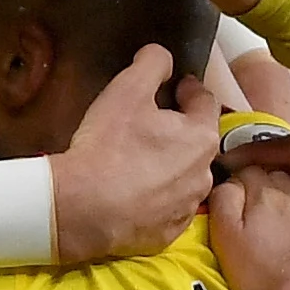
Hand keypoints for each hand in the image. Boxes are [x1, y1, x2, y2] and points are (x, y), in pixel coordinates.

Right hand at [50, 45, 220, 262]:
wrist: (84, 209)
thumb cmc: (109, 145)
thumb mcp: (127, 90)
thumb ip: (151, 63)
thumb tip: (163, 55)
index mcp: (202, 136)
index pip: (205, 102)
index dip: (188, 90)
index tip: (174, 87)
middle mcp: (204, 173)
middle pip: (196, 142)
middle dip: (178, 131)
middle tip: (148, 125)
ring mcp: (188, 207)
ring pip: (184, 177)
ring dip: (169, 167)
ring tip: (138, 162)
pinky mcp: (168, 233)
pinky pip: (167, 208)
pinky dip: (156, 198)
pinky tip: (133, 193)